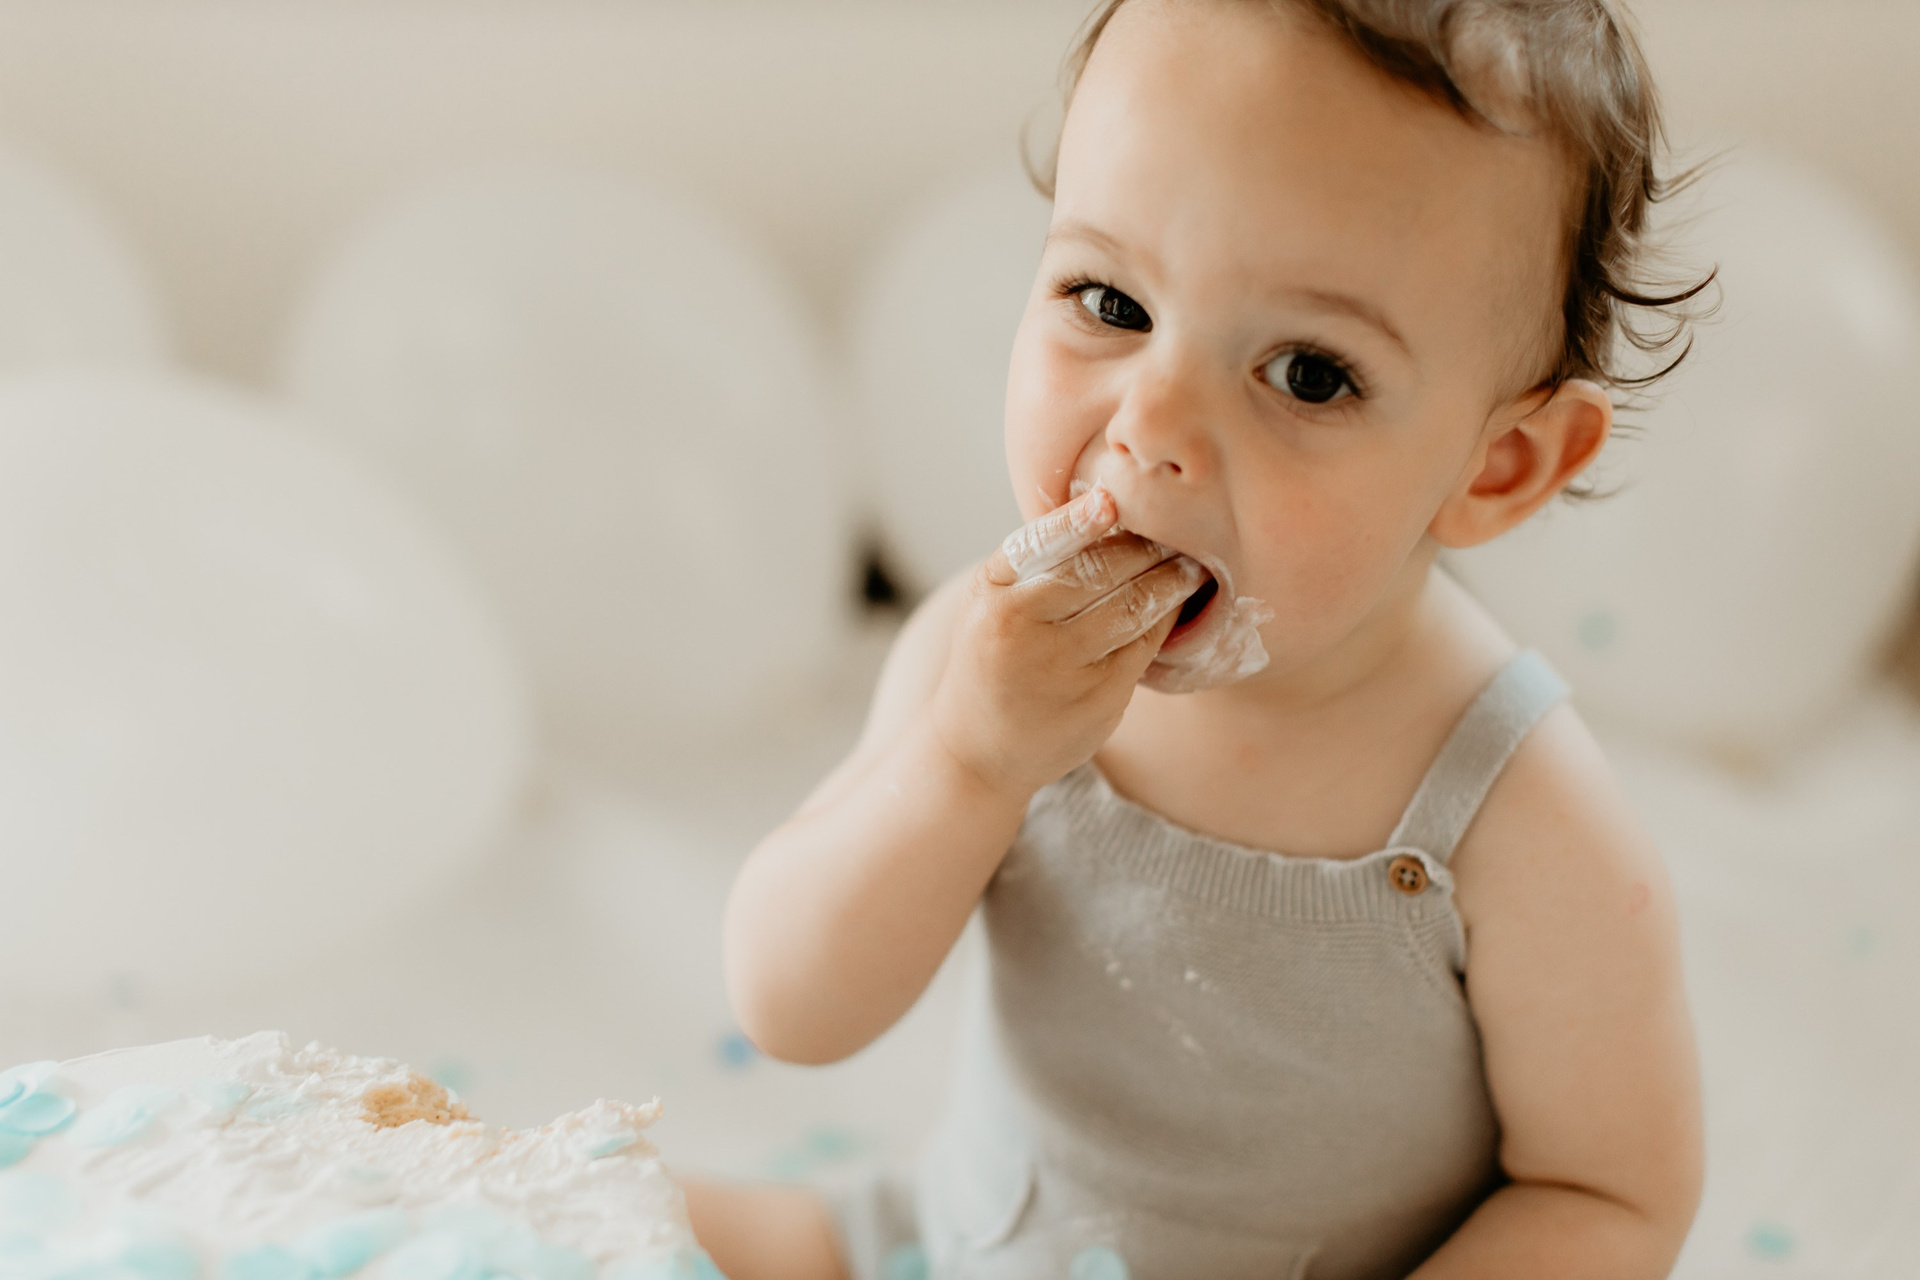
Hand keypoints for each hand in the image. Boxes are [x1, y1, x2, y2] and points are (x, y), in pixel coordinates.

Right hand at [929, 485, 1205, 796]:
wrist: (978, 748)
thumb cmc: (992, 656)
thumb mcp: (989, 603)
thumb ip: (1033, 564)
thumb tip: (1106, 509)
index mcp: (992, 595)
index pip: (1036, 546)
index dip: (1075, 523)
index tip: (1109, 503)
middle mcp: (1021, 630)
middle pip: (1098, 573)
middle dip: (1145, 547)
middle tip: (1176, 528)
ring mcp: (1061, 668)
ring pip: (1132, 607)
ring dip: (1170, 579)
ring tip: (1190, 562)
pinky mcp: (1097, 698)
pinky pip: (1145, 645)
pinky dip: (1167, 617)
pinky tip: (1177, 603)